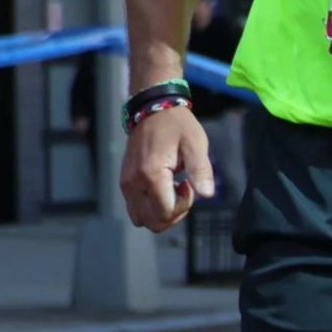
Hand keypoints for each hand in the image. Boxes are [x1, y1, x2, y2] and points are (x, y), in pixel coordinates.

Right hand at [120, 105, 212, 231]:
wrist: (153, 109)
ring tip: (172, 189)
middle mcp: (133, 184)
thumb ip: (200, 170)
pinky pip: (135, 208)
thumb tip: (207, 195)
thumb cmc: (178, 125)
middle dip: (173, 213)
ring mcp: (126, 184)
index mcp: (151, 175)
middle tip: (182, 189)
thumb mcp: (195, 143)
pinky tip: (162, 187)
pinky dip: (150, 206)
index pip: (166, 213)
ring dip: (160, 212)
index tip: (188, 184)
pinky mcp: (124, 182)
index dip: (183, 206)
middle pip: (153, 222)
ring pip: (142, 219)